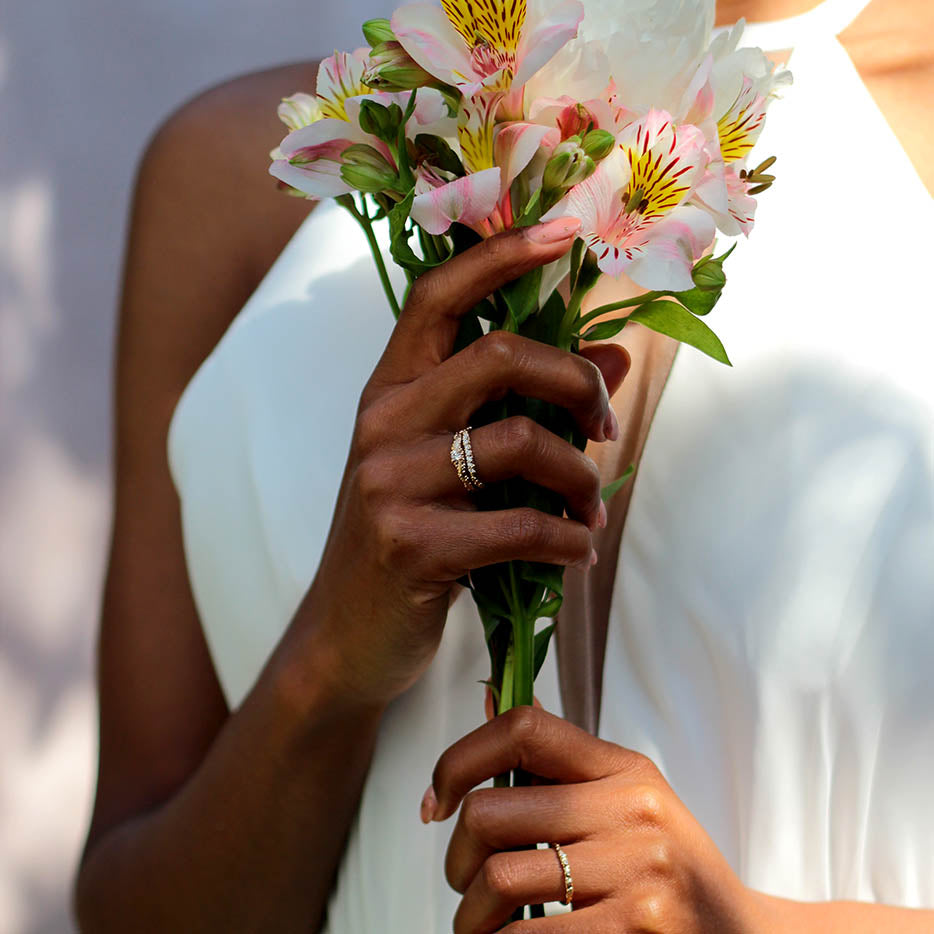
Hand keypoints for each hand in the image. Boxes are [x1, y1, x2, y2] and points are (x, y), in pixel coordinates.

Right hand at [296, 218, 630, 707]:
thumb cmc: (409, 537)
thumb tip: (613, 360)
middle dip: (575, 382)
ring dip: (578, 476)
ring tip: (590, 509)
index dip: (501, 253)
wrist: (347, 635)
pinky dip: (568, 538)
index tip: (564, 231)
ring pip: (520, 442)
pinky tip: (577, 549)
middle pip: (500, 356)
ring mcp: (390, 482)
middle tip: (604, 425)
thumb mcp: (455, 465)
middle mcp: (383, 421)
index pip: (438, 295)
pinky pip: (520, 526)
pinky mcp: (411, 544)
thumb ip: (523, 407)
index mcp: (390, 389)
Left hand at [428, 707, 758, 932]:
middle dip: (455, 859)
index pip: (524, 729)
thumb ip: (557, 767)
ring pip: (500, 881)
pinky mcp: (634, 933)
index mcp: (622, 770)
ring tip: (480, 926)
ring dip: (471, 917)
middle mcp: (631, 812)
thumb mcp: (625, 802)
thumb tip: (489, 697)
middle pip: (492, 814)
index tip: (437, 802)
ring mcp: (636, 874)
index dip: (460, 758)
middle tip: (462, 882)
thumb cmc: (665, 869)